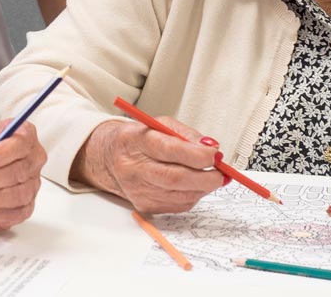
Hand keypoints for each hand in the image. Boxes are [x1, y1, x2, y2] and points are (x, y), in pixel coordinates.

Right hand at [72, 118, 224, 213]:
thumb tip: (212, 149)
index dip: (197, 155)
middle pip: (175, 178)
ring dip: (202, 188)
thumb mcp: (159, 125)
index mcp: (137, 141)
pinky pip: (178, 205)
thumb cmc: (138, 139)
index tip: (215, 155)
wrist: (109, 159)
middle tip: (221, 174)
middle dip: (205, 177)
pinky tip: (193, 185)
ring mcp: (138, 190)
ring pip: (180, 195)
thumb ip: (187, 135)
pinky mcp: (144, 205)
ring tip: (210, 177)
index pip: (169, 150)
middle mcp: (134, 168)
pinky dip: (192, 196)